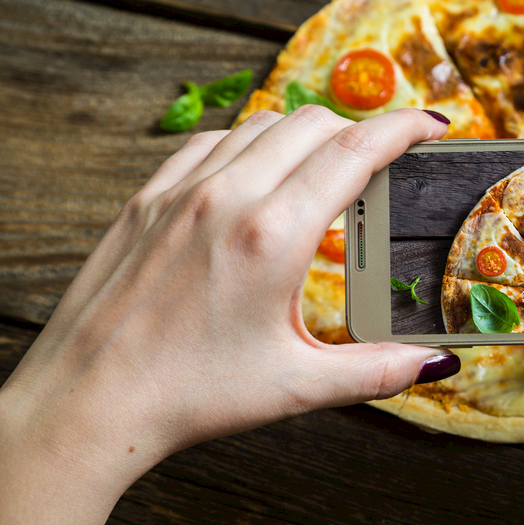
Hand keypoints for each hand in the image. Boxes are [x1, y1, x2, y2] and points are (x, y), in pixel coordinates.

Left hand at [0, 107, 457, 524]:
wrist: (89, 401)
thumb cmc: (188, 395)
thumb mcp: (297, 386)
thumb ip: (377, 370)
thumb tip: (434, 363)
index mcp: (274, 236)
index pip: (356, 151)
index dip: (404, 128)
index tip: (432, 125)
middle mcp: (228, 197)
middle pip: (314, 123)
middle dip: (362, 130)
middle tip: (386, 158)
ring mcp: (181, 191)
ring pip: (262, 123)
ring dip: (306, 133)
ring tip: (326, 166)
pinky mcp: (148, 198)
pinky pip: (211, 141)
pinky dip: (250, 143)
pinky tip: (257, 173)